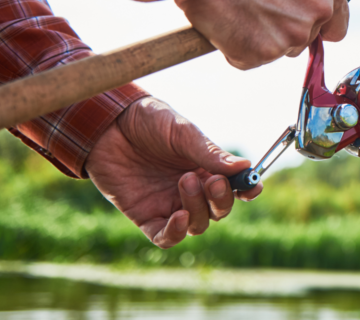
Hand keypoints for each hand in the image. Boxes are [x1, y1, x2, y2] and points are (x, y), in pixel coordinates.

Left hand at [85, 97, 261, 248]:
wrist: (107, 123)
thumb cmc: (148, 121)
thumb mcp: (182, 133)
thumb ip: (210, 153)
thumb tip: (245, 167)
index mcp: (206, 168)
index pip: (235, 188)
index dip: (247, 190)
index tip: (253, 186)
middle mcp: (192, 190)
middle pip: (219, 210)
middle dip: (221, 199)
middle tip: (211, 180)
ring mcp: (169, 204)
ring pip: (197, 225)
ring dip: (198, 208)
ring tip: (185, 179)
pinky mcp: (145, 216)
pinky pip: (165, 237)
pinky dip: (176, 233)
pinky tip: (179, 217)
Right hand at [174, 0, 359, 69]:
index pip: (336, 29)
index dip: (317, 26)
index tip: (298, 17)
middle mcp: (315, 15)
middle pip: (304, 41)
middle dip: (284, 28)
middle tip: (258, 2)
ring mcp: (288, 37)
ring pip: (278, 51)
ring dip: (261, 38)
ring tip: (242, 7)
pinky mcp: (260, 53)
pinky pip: (250, 60)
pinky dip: (237, 47)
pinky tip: (228, 20)